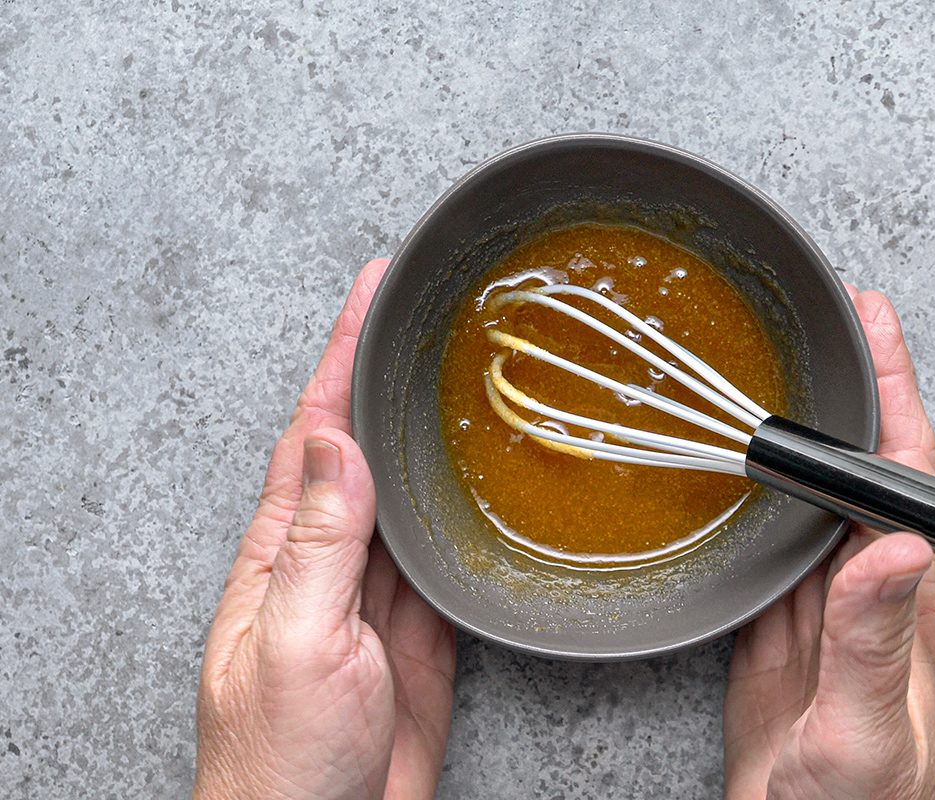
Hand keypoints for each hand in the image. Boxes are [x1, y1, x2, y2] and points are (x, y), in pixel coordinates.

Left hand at [193, 261, 455, 799]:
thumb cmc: (282, 760)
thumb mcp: (296, 643)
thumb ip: (319, 545)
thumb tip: (338, 445)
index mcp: (285, 550)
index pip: (317, 428)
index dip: (342, 353)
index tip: (373, 289)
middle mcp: (328, 557)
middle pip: (363, 443)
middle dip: (386, 373)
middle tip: (426, 310)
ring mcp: (374, 591)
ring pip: (405, 490)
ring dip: (426, 431)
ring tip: (459, 374)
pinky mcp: (418, 628)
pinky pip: (440, 550)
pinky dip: (457, 505)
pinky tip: (476, 479)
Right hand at [724, 289, 934, 799]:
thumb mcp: (865, 731)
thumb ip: (875, 641)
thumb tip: (898, 546)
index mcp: (904, 600)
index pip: (909, 473)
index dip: (895, 391)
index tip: (874, 323)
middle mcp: (869, 589)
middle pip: (863, 467)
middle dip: (849, 387)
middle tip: (826, 321)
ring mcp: (823, 606)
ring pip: (815, 497)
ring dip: (803, 432)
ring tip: (781, 374)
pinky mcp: (781, 628)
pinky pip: (773, 545)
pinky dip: (761, 494)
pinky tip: (747, 473)